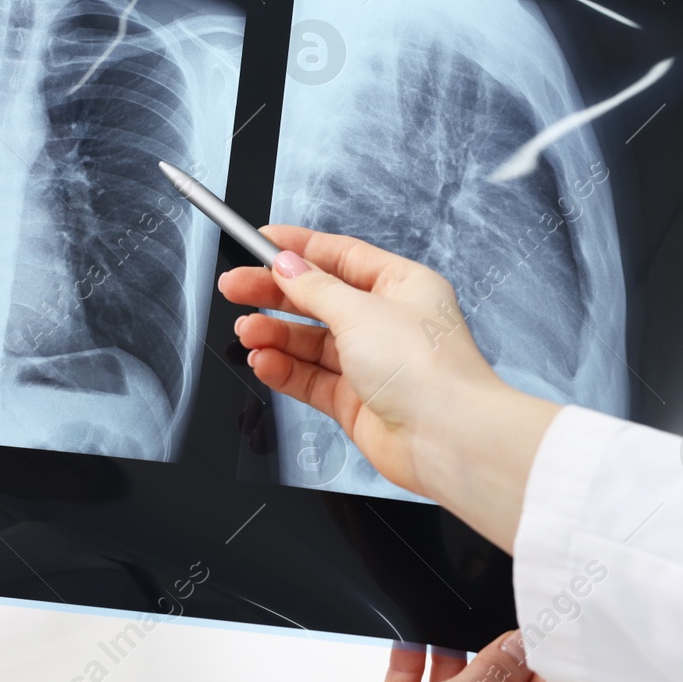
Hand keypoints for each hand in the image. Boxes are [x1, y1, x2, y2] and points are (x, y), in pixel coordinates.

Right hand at [218, 226, 559, 551]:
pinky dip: (284, 369)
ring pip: (310, 342)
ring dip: (275, 334)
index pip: (340, 256)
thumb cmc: (429, 370)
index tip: (259, 242)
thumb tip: (287, 265)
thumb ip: (315, 289)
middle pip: (318, 298)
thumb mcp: (361, 311)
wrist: (448, 439)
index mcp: (402, 286)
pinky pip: (309, 379)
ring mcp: (371, 363)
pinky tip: (263, 361)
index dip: (298, 249)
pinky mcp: (356, 402)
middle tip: (234, 286)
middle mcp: (388, 322)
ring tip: (245, 330)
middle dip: (274, 293)